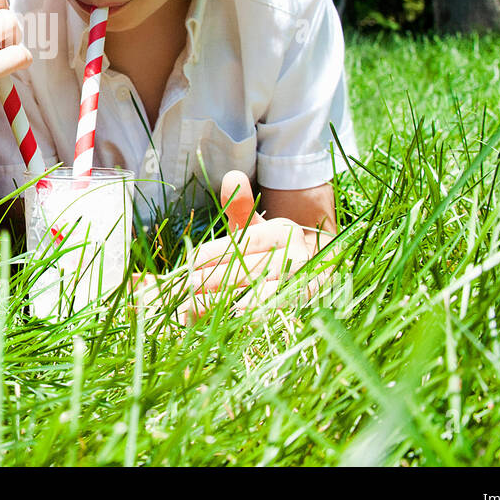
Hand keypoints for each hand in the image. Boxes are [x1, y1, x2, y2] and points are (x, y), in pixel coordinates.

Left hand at [177, 171, 329, 322]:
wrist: (312, 275)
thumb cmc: (271, 251)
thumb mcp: (254, 227)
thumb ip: (241, 206)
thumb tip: (232, 176)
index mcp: (284, 233)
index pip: (247, 241)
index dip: (217, 252)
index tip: (190, 262)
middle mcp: (298, 258)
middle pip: (253, 268)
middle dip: (217, 279)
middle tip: (188, 287)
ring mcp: (304, 285)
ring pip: (265, 294)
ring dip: (231, 302)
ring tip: (200, 308)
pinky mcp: (302, 309)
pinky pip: (275, 314)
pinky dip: (252, 319)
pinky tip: (229, 323)